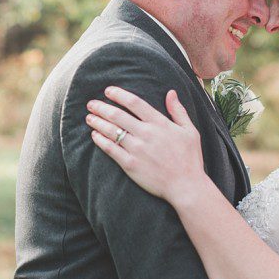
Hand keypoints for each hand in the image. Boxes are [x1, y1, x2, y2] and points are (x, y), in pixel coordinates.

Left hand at [86, 86, 207, 204]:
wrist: (186, 186)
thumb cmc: (190, 158)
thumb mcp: (190, 131)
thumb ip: (178, 111)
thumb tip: (171, 92)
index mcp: (160, 123)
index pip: (134, 103)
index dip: (119, 95)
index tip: (108, 91)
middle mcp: (146, 134)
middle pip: (118, 115)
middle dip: (102, 107)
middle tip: (91, 104)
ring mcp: (137, 149)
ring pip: (111, 131)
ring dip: (98, 122)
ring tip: (89, 117)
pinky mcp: (130, 165)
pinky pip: (111, 149)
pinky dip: (100, 140)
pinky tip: (94, 135)